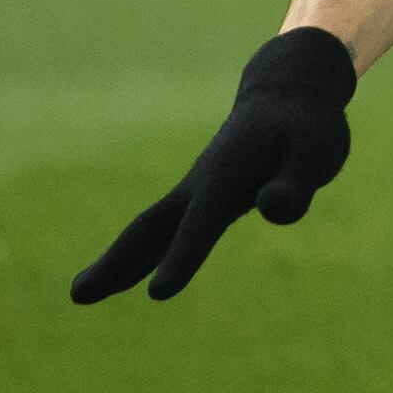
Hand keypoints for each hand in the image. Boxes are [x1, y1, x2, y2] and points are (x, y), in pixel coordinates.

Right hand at [71, 25, 358, 302]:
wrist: (287, 96)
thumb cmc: (306, 128)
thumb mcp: (315, 152)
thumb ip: (295, 184)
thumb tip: (271, 210)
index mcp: (228, 176)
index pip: (202, 224)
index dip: (183, 257)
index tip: (158, 293)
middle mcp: (201, 184)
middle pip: (152, 227)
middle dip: (117, 261)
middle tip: (77, 296)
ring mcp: (196, 190)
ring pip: (150, 228)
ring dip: (118, 260)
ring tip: (81, 294)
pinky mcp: (202, 197)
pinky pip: (164, 229)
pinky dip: (141, 252)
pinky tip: (126, 277)